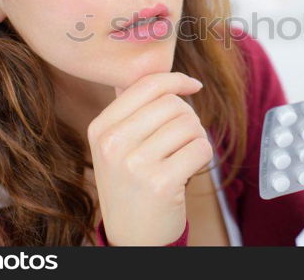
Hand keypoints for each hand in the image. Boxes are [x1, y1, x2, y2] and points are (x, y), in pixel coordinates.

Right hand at [86, 72, 210, 244]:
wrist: (132, 237)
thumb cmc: (131, 185)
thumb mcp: (115, 146)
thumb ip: (129, 108)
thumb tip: (146, 66)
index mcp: (101, 128)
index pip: (147, 85)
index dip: (177, 80)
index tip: (193, 86)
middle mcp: (113, 144)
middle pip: (173, 103)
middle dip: (188, 118)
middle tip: (181, 140)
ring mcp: (135, 164)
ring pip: (190, 124)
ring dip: (195, 139)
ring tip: (181, 157)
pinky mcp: (161, 183)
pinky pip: (200, 148)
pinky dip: (202, 156)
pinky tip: (188, 169)